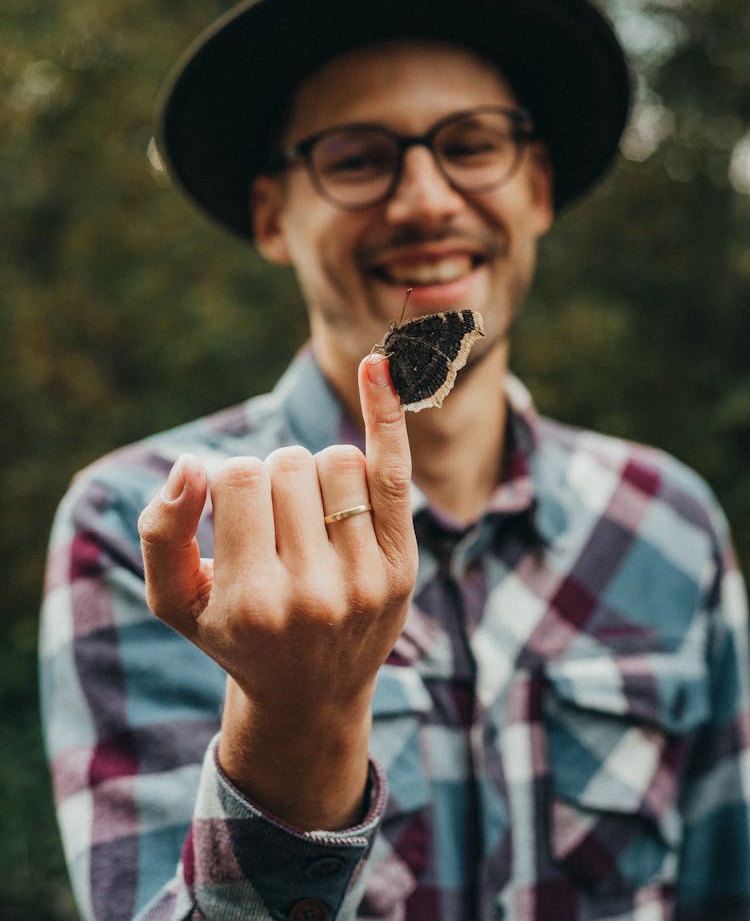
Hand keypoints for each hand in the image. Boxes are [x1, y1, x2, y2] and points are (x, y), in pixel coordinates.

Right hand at [138, 353, 417, 828]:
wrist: (311, 696)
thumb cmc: (234, 635)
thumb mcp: (175, 600)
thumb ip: (161, 531)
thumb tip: (191, 465)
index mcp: (250, 601)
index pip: (238, 476)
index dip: (230, 481)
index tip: (234, 515)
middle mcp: (313, 593)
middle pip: (289, 463)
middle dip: (272, 479)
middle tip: (272, 528)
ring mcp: (365, 579)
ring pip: (336, 461)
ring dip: (315, 475)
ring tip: (307, 521)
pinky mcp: (401, 565)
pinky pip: (393, 471)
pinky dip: (385, 415)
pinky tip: (376, 367)